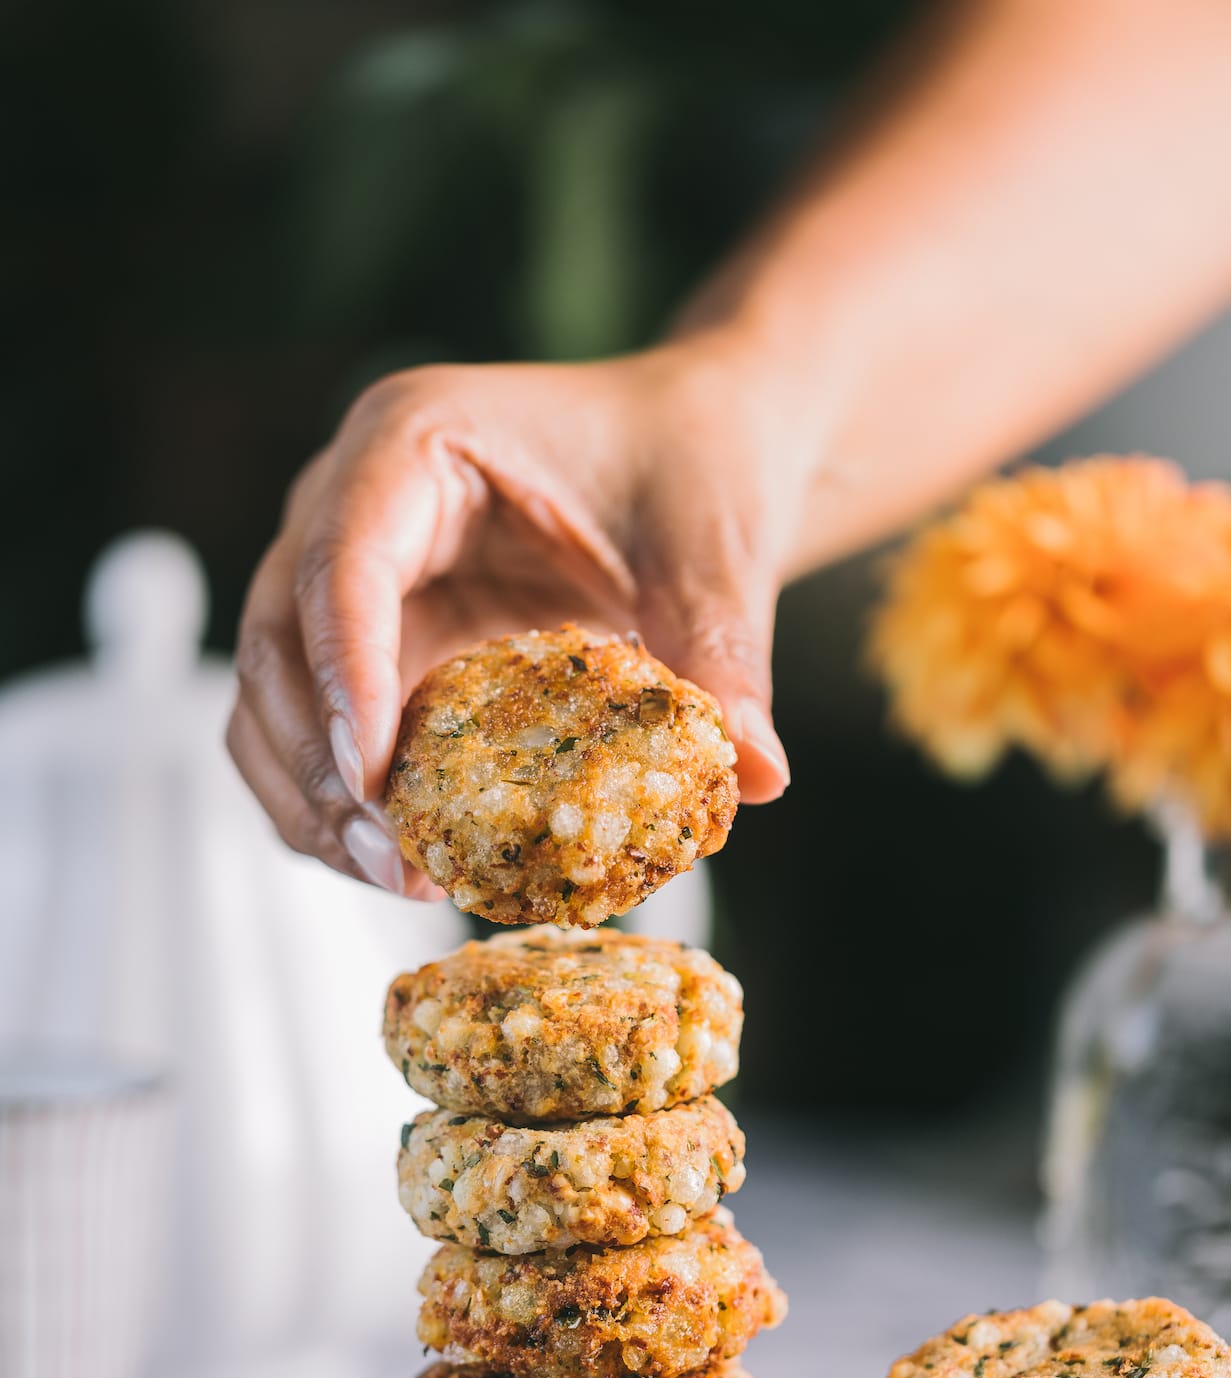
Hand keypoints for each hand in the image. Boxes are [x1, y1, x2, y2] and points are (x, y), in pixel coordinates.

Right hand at [229, 338, 796, 893]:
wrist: (689, 453)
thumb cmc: (689, 462)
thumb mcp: (714, 548)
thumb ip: (722, 654)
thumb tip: (756, 777)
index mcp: (414, 443)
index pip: (343, 558)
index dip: (342, 670)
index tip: (373, 776)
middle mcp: (352, 504)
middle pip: (277, 638)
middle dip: (319, 762)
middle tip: (392, 859)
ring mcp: (350, 582)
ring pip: (272, 699)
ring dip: (314, 799)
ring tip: (400, 879)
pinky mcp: (371, 648)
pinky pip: (317, 734)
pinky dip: (343, 805)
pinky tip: (410, 865)